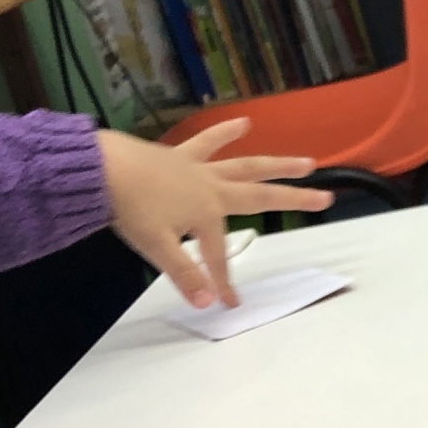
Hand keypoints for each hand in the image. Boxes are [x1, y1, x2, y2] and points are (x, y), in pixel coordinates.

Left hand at [100, 118, 333, 308]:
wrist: (102, 168)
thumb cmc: (129, 207)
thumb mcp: (155, 245)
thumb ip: (184, 274)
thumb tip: (207, 305)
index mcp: (205, 213)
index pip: (218, 256)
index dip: (224, 282)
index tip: (231, 304)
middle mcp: (211, 188)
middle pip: (259, 196)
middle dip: (293, 201)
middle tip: (324, 198)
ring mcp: (198, 168)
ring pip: (245, 166)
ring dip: (276, 164)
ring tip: (305, 161)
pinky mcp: (180, 154)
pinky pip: (207, 143)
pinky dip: (224, 132)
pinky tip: (242, 123)